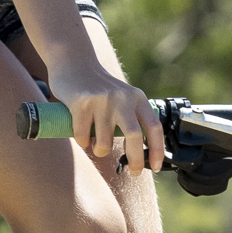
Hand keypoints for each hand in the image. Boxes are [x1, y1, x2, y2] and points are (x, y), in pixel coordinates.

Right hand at [51, 52, 164, 174]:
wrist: (74, 61)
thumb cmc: (98, 87)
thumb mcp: (122, 97)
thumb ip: (131, 117)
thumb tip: (138, 153)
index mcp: (137, 98)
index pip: (154, 126)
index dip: (157, 149)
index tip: (155, 167)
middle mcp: (122, 98)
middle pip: (134, 136)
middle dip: (135, 160)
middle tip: (133, 172)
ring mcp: (101, 100)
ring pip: (104, 142)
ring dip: (99, 151)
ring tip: (95, 145)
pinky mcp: (81, 103)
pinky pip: (83, 137)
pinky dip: (82, 142)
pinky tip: (81, 134)